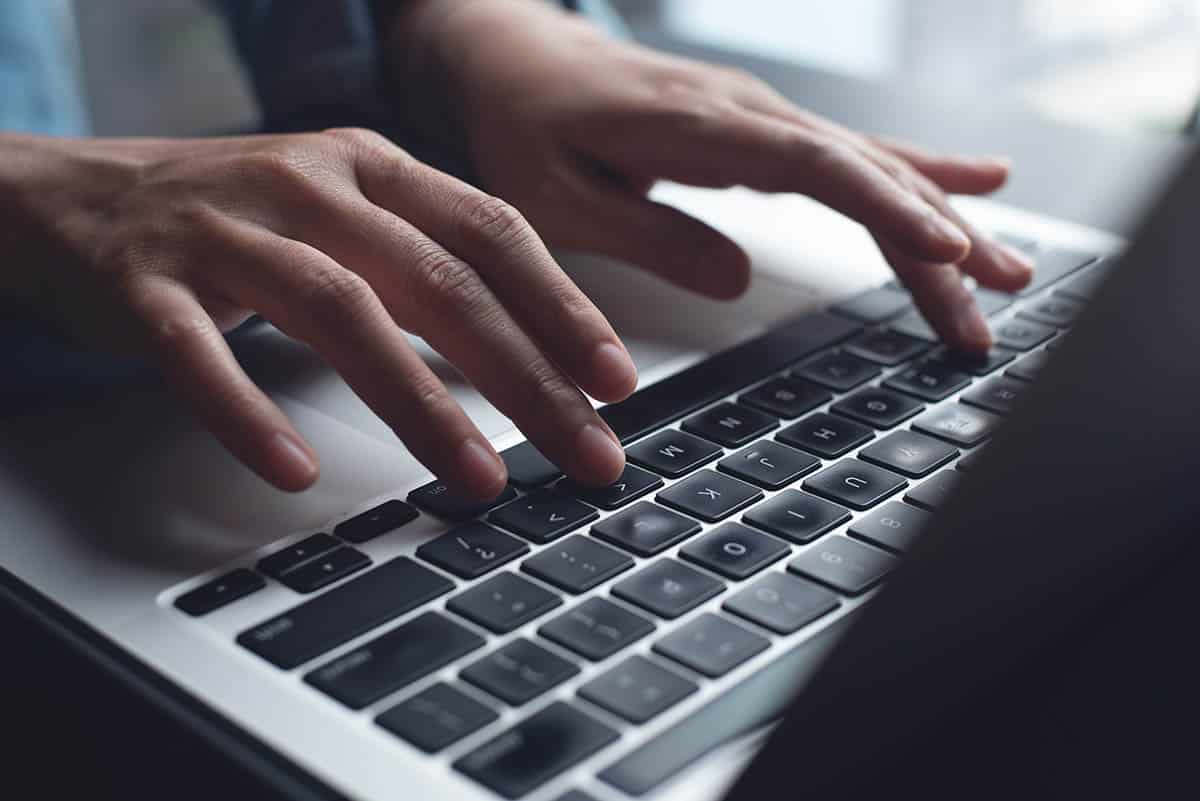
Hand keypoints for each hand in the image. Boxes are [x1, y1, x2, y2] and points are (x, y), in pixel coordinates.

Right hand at [0, 131, 636, 494]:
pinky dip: (250, 412)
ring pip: (341, 312)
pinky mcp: (145, 282)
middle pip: (440, 280)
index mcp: (371, 167)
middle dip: (527, 376)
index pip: (492, 231)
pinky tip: (293, 469)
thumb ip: (427, 263)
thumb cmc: (235, 217)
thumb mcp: (343, 211)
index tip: (616, 380)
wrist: (72, 193)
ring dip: (420, 402)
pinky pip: (201, 353)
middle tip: (588, 452)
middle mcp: (309, 184)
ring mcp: (225, 230)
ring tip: (480, 478)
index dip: (561, 306)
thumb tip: (534, 352)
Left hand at [390, 0, 1033, 350]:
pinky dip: (914, 174)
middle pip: (863, 173)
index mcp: (696, 127)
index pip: (814, 167)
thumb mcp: (553, 196)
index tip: (945, 253)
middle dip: (936, 237)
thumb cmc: (519, 126)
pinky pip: (849, 155)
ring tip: (1007, 270)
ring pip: (869, 167)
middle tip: (996, 300)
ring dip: (941, 217)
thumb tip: (740, 276)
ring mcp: (758, 116)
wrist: (506, 59)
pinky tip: (972, 185)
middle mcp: (745, 112)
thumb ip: (645, 236)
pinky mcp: (758, 129)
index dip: (885, 208)